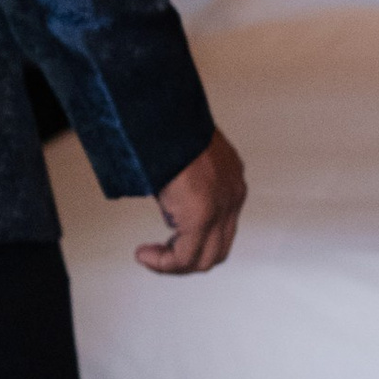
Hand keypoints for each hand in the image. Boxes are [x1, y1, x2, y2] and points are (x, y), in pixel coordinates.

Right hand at [136, 129, 246, 275]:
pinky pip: (187, 255)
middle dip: (185, 260)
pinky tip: (145, 254)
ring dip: (174, 264)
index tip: (166, 237)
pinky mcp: (203, 214)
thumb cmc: (168, 128)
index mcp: (231, 181)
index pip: (221, 228)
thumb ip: (186, 183)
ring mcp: (222, 206)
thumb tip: (170, 200)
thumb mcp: (183, 159)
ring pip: (206, 258)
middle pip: (218, 249)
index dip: (192, 240)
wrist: (163, 113)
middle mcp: (233, 197)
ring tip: (150, 257)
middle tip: (158, 257)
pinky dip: (164, 262)